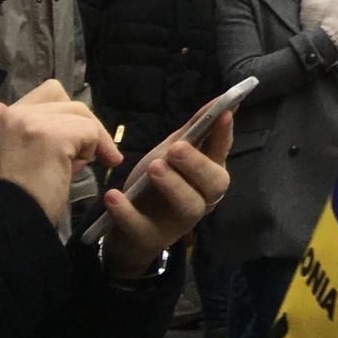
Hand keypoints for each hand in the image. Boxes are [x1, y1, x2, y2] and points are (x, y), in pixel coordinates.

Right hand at [0, 80, 118, 228]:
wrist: (3, 223)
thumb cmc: (10, 198)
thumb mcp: (4, 156)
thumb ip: (14, 130)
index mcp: (2, 118)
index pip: (48, 93)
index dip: (65, 114)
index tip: (70, 139)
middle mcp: (15, 113)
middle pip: (70, 103)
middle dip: (83, 128)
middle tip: (89, 155)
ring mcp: (34, 122)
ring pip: (82, 117)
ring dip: (87, 143)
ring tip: (73, 170)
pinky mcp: (55, 135)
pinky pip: (91, 133)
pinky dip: (92, 151)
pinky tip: (72, 172)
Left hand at [99, 112, 232, 281]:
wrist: (128, 229)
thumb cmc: (156, 183)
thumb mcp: (171, 152)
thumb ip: (194, 129)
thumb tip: (220, 99)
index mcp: (208, 173)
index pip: (222, 151)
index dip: (224, 133)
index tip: (223, 113)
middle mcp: (201, 198)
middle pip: (214, 184)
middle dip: (196, 164)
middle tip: (175, 149)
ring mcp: (179, 222)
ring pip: (188, 207)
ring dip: (172, 185)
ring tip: (153, 168)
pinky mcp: (151, 238)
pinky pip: (142, 227)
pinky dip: (127, 212)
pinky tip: (114, 195)